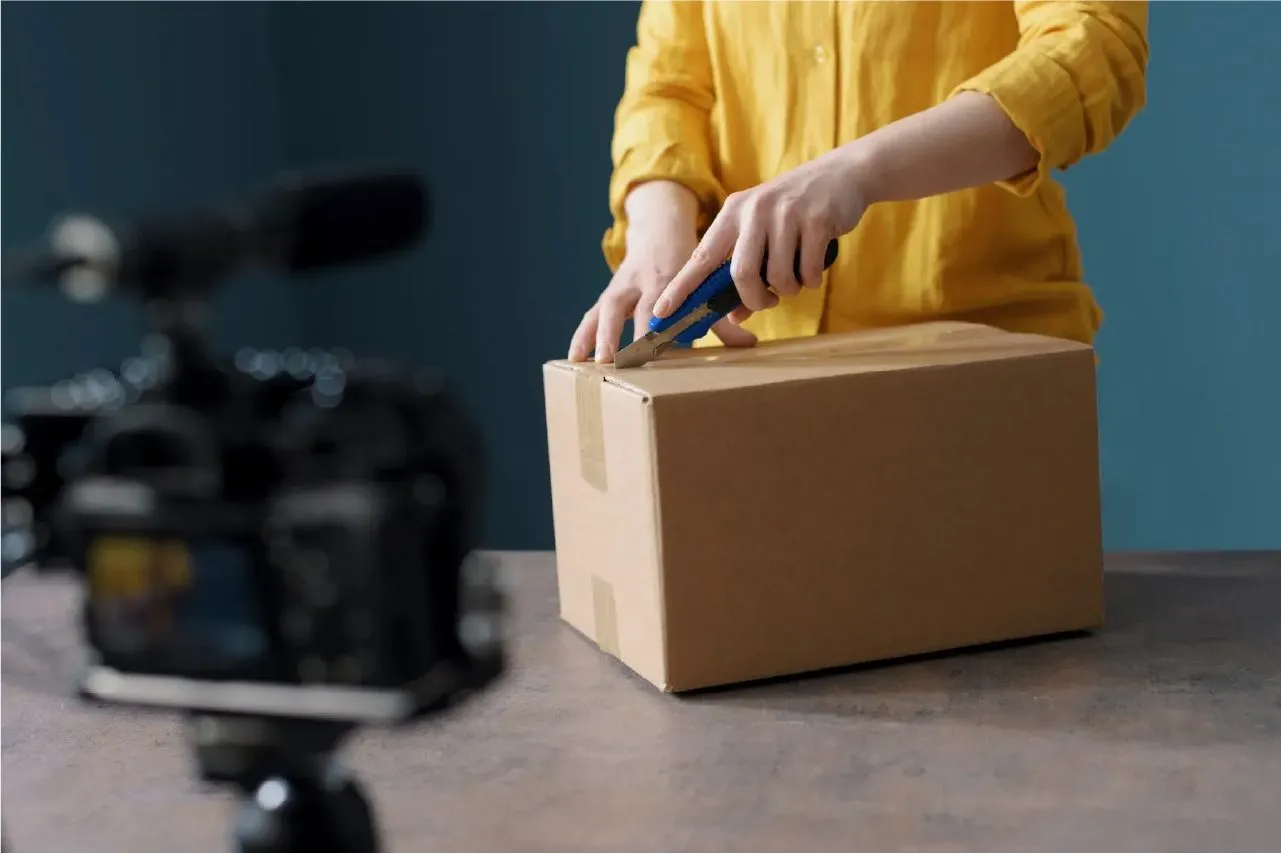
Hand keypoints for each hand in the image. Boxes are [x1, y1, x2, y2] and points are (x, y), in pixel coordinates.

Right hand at [569, 222, 756, 363]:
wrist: (658, 232)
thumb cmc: (686, 264)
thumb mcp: (705, 283)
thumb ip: (723, 318)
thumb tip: (749, 346)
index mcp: (671, 276)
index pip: (668, 303)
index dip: (668, 325)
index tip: (668, 348)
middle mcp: (643, 281)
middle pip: (635, 308)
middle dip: (631, 334)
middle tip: (629, 362)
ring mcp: (622, 287)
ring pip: (607, 309)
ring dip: (601, 336)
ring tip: (598, 364)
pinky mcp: (608, 295)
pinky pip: (591, 315)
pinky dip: (582, 336)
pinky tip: (575, 359)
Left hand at [653, 151, 870, 324]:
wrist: (842, 175)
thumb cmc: (795, 211)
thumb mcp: (762, 231)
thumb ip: (745, 270)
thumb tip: (733, 316)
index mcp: (733, 213)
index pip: (700, 257)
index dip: (680, 288)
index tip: (661, 311)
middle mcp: (754, 210)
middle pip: (742, 274)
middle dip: (755, 300)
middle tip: (768, 302)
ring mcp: (786, 213)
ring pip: (778, 277)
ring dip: (789, 290)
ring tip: (796, 278)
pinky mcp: (817, 220)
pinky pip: (808, 271)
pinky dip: (811, 281)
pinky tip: (813, 268)